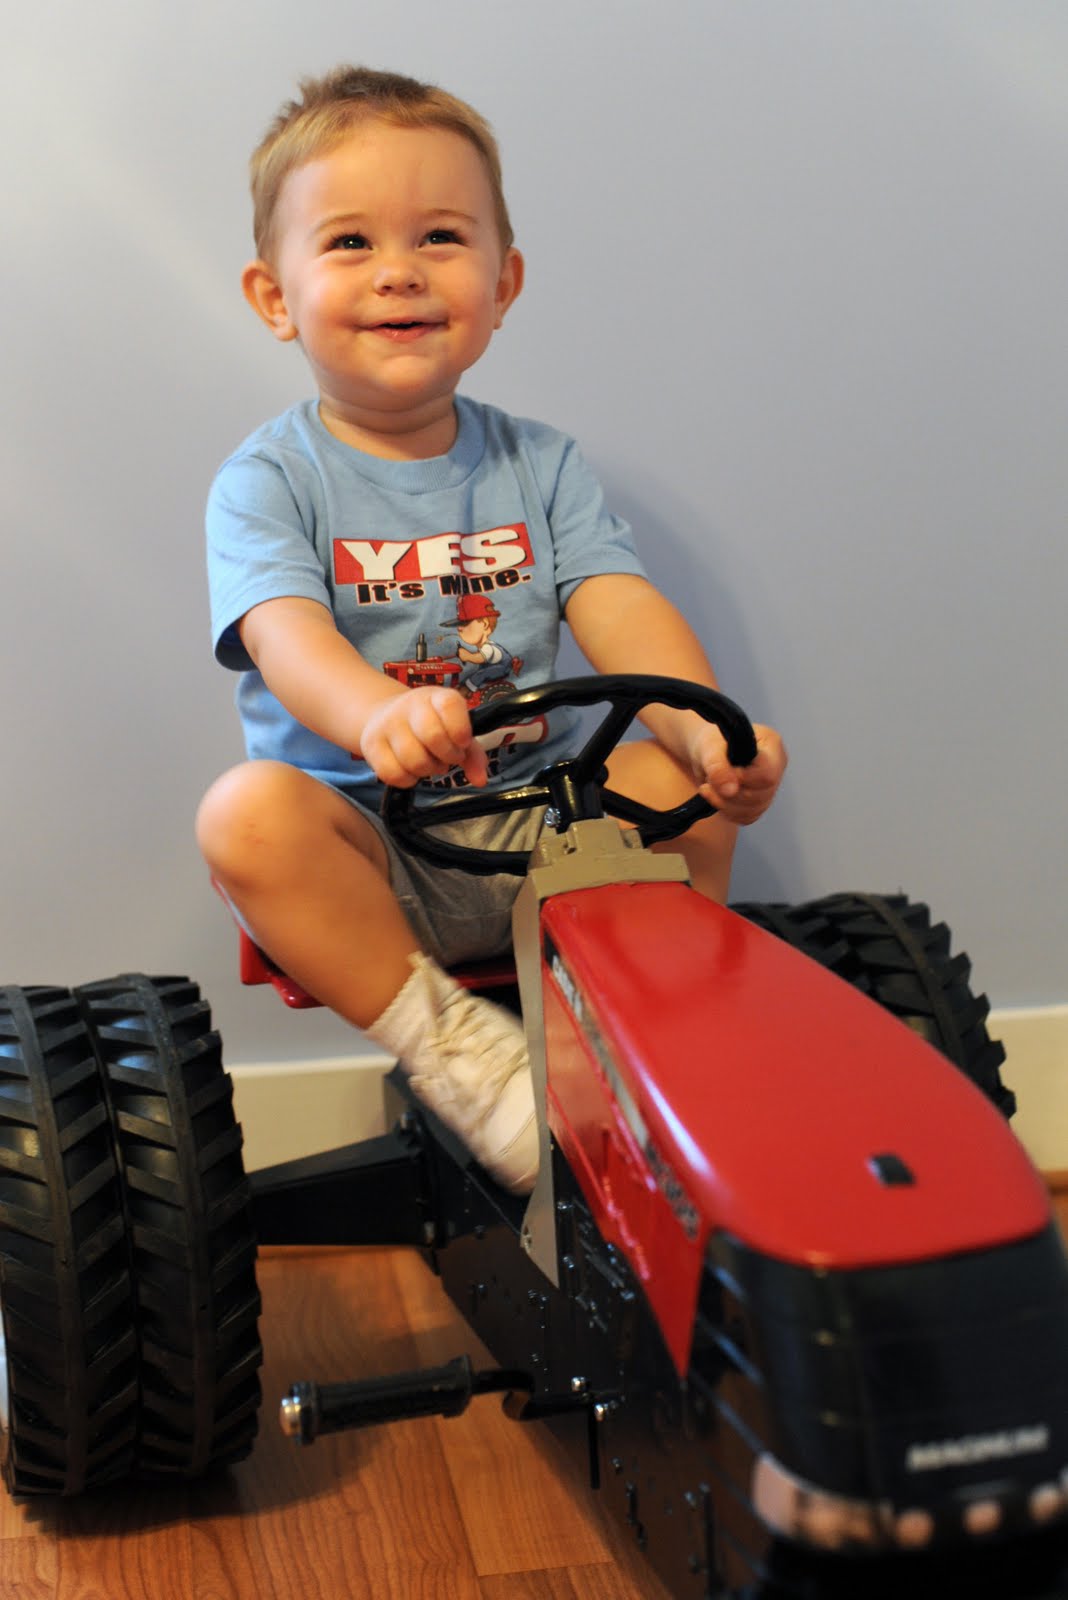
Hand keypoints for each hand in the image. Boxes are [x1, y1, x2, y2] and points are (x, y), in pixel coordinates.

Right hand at [360, 687, 488, 789]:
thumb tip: (480, 780)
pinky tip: (411, 770)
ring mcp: (387, 723)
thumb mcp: (454, 729)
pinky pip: (394, 774)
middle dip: (448, 756)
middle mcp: (410, 705)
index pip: (450, 705)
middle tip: (447, 757)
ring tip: (429, 762)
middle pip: (433, 737)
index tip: (462, 742)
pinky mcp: (371, 744)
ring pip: (414, 761)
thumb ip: (473, 753)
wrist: (386, 716)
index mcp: (436, 696)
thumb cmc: (429, 725)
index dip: (461, 730)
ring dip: (428, 770)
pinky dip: (408, 779)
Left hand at [692, 722, 786, 824]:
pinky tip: (717, 798)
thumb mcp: (709, 747)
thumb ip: (718, 766)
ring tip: (708, 789)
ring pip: (755, 809)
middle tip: (708, 783)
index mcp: (771, 745)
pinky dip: (729, 813)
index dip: (743, 780)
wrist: (708, 752)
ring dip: (725, 805)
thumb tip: (729, 790)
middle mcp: (777, 767)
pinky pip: (748, 817)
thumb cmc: (711, 743)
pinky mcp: (759, 802)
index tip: (720, 775)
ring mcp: (770, 787)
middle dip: (730, 794)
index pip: (767, 773)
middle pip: (762, 795)